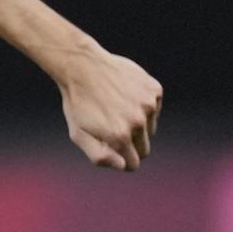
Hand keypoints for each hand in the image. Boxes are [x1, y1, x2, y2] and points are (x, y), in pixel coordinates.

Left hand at [57, 46, 161, 170]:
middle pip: (145, 148)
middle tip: (113, 128)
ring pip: (150, 128)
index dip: (122, 159)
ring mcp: (149, 105)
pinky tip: (124, 95)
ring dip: (137, 124)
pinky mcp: (155, 90)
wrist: (82, 65)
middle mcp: (138, 122)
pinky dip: (142, 105)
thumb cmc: (78, 102)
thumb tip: (124, 166)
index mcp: (120, 137)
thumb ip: (100, 157)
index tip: (112, 149)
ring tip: (116, 108)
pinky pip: (154, 108)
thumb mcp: (79, 134)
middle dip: (131, 144)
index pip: (133, 163)